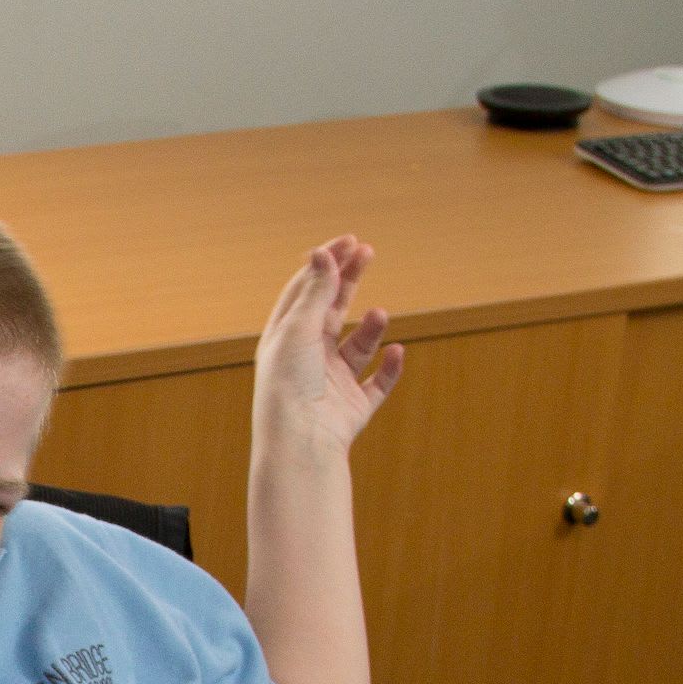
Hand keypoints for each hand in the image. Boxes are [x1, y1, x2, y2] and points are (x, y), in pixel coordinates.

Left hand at [251, 235, 404, 462]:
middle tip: (368, 252)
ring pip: (357, 346)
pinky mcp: (353, 407)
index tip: (347, 241)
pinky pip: (377, 383)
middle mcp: (307, 358)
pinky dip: (389, 368)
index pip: (304, 293)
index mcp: (285, 339)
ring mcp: (331, 382)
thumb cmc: (289, 384)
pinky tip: (397, 351)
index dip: (325, 266)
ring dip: (370, 328)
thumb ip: (315, 292)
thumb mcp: (299, 329)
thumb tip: (321, 252)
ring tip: (379, 314)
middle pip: (331, 310)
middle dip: (349, 281)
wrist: (300, 441)